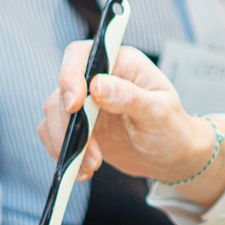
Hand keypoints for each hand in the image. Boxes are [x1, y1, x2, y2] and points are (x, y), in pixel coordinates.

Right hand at [38, 42, 210, 185]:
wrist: (169, 156)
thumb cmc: (171, 128)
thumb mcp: (159, 113)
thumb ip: (129, 97)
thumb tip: (97, 85)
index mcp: (120, 62)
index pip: (81, 55)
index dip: (70, 75)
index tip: (74, 105)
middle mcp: (97, 77)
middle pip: (62, 90)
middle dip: (71, 125)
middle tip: (92, 155)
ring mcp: (84, 101)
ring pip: (54, 114)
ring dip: (67, 143)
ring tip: (92, 166)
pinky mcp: (76, 125)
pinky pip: (53, 134)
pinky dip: (62, 152)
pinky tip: (83, 170)